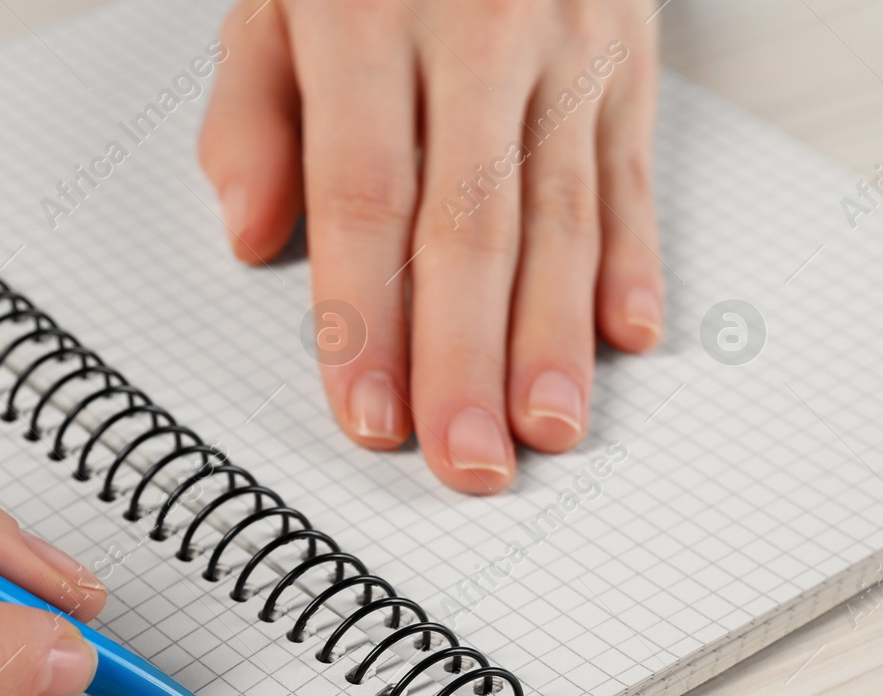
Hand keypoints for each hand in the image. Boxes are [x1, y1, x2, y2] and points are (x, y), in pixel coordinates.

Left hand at [200, 0, 662, 492]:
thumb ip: (251, 113)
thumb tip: (250, 239)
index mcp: (365, 19)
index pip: (365, 198)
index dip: (369, 318)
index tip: (368, 414)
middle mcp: (476, 32)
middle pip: (470, 225)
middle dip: (466, 359)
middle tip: (467, 463)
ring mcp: (564, 43)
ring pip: (561, 211)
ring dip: (553, 335)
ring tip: (547, 430)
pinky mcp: (627, 52)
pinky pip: (632, 166)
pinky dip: (632, 256)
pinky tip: (625, 336)